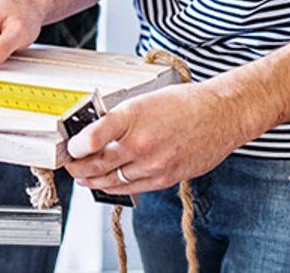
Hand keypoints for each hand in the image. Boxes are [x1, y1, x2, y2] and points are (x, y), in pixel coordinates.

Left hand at [66, 81, 251, 193]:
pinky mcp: (165, 179)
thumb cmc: (184, 103)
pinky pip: (132, 189)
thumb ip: (119, 118)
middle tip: (69, 165)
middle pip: (97, 164)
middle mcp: (141, 143)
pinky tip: (106, 183)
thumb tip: (94, 131)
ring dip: (92, 180)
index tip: (69, 147)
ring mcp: (153, 164)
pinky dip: (115, 188)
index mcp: (132, 116)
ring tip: (82, 176)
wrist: (221, 115)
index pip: (92, 137)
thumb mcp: (144, 100)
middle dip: (77, 167)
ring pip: (112, 180)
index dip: (75, 147)